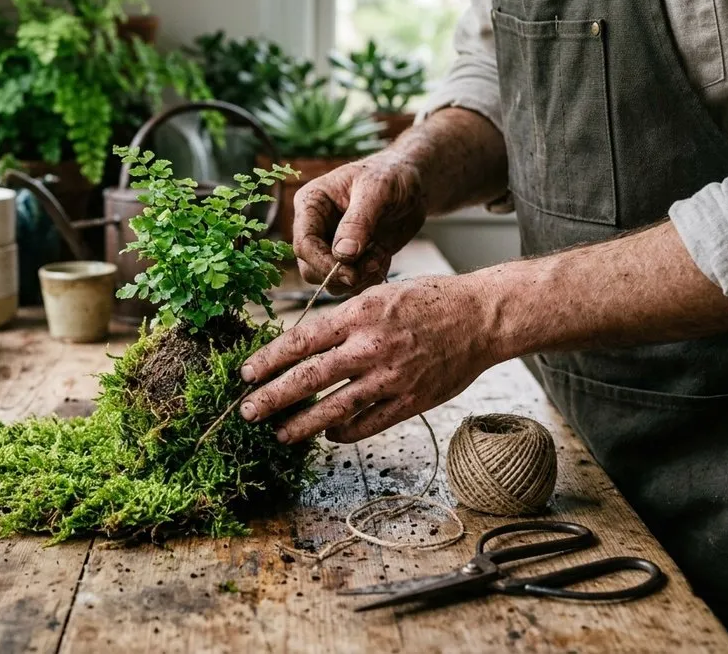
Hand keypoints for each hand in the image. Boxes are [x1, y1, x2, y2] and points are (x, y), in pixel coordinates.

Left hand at [238, 274, 501, 443]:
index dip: (269, 361)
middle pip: (309, 379)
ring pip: (334, 409)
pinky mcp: (410, 402)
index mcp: (358, 316)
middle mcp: (370, 348)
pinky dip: (343, 432)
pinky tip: (328, 434)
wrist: (480, 317)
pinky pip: (368, 424)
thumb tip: (305, 345)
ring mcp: (391, 379)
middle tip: (247, 412)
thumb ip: (343, 321)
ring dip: (301, 425)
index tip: (246, 374)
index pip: (300, 341)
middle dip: (272, 398)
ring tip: (279, 434)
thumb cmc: (428, 300)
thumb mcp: (378, 294)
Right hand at [294, 148, 426, 294]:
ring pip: (330, 281)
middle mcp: (315, 227)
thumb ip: (358, 222)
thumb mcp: (378, 190)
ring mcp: (331, 245)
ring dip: (358, 278)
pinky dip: (368, 278)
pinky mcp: (349, 259)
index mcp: (311, 204)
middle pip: (311, 268)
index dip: (323, 263)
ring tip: (380, 256)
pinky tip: (382, 257)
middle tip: (372, 265)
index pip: (304, 244)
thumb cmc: (391, 174)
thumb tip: (342, 255)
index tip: (352, 274)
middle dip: (341, 275)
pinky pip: (350, 283)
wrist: (411, 182)